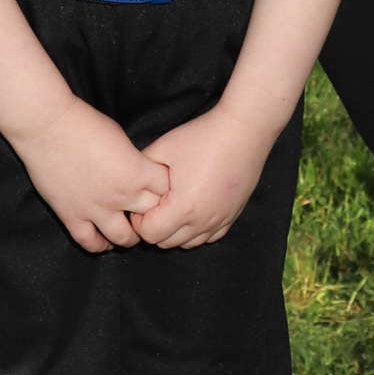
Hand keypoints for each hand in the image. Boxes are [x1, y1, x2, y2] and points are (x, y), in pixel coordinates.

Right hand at [15, 92, 170, 252]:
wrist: (48, 125)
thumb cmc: (84, 123)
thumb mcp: (121, 137)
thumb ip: (133, 161)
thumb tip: (138, 174)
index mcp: (136, 171)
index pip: (166, 189)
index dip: (165, 188)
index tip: (161, 187)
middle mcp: (121, 195)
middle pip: (151, 215)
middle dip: (153, 212)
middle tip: (148, 209)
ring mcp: (96, 209)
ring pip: (125, 238)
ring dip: (131, 234)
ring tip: (130, 229)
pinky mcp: (72, 217)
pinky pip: (91, 243)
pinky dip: (100, 245)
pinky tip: (105, 241)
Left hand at [131, 101, 275, 248]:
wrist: (242, 130)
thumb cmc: (202, 137)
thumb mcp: (164, 147)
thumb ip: (142, 167)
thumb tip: (131, 181)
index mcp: (182, 208)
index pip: (150, 234)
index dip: (139, 220)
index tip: (141, 202)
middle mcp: (201, 221)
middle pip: (167, 243)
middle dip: (155, 227)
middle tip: (155, 203)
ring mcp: (219, 221)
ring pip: (188, 243)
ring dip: (175, 231)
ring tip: (173, 205)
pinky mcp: (232, 216)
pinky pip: (209, 237)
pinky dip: (196, 230)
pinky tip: (193, 209)